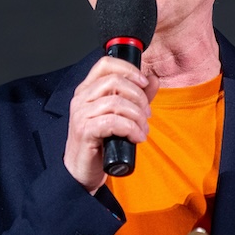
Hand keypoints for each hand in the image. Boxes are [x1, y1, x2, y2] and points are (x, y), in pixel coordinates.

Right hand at [63, 56, 158, 192]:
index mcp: (88, 90)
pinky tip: (137, 137)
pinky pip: (113, 121)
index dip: (128, 69)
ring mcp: (81, 114)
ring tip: (142, 129)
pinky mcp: (85, 131)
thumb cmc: (100, 143)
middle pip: (115, 81)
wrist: (82, 170)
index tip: (144, 82)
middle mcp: (81, 98)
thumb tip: (154, 79)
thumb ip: (137, 96)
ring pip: (116, 102)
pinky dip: (131, 128)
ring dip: (137, 116)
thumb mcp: (121, 115)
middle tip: (146, 114)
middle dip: (138, 97)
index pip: (105, 64)